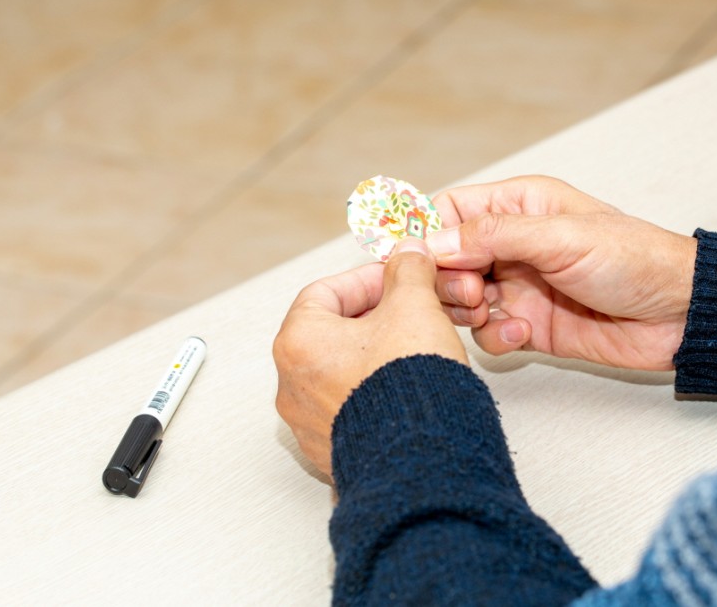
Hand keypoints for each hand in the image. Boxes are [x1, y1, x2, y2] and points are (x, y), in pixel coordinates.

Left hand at [274, 238, 467, 477]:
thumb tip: (409, 256)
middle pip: (336, 332)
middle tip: (417, 311)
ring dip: (383, 352)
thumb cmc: (407, 387)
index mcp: (298, 342)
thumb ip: (409, 272)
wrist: (424, 460)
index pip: (326, 292)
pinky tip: (413, 386)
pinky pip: (353, 407)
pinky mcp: (335, 450)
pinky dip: (380, 390)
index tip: (398, 278)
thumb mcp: (414, 307)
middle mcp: (293, 385)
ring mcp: (311, 423)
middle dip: (383, 316)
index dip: (368, 279)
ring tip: (421, 348)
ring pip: (346, 370)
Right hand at [426, 175, 696, 370]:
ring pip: (460, 299)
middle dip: (447, 279)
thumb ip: (493, 236)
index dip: (428, 235)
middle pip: (446, 260)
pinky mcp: (528, 325)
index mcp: (518, 207)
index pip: (450, 212)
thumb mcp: (561, 237)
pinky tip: (523, 332)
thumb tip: (433, 242)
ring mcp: (518, 287)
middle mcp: (512, 245)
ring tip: (491, 309)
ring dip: (466, 310)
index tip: (420, 261)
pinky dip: (495, 337)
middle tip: (470, 291)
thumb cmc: (635, 259)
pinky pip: (487, 333)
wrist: (679, 314)